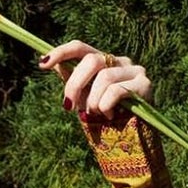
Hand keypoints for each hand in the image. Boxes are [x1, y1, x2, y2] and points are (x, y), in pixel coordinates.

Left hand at [38, 40, 152, 125]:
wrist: (133, 140)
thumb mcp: (85, 99)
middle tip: (69, 107)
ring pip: (104, 77)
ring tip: (96, 115)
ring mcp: (135, 71)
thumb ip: (73, 81)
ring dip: (93, 102)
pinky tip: (110, 116)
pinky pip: (116, 92)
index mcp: (104, 62)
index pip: (80, 47)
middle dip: (75, 84)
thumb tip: (51, 64)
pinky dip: (106, 107)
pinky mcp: (144, 85)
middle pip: (91, 60)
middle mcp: (120, 61)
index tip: (42, 65)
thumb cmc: (106, 119)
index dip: (61, 52)